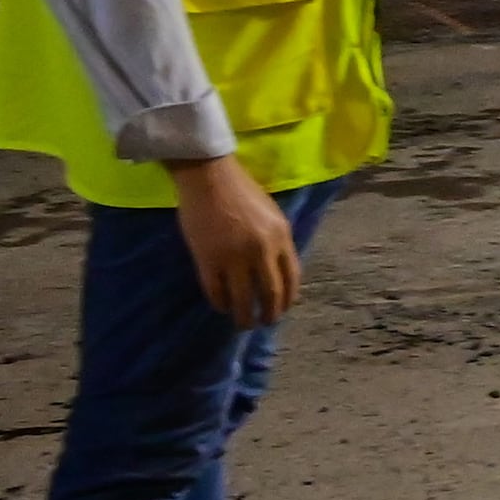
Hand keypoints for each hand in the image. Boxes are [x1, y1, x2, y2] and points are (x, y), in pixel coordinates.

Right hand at [167, 156, 301, 327]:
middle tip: (264, 323)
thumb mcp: (271, 214)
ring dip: (244, 316)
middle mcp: (261, 250)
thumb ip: (276, 241)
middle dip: (270, 313)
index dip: (289, 299)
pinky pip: (216, 292)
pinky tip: (222, 307)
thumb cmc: (241, 191)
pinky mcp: (207, 260)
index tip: (284, 309)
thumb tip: (277, 270)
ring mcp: (234, 257)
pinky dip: (221, 304)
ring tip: (243, 323)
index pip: (292, 278)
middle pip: (271, 294)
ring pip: (243, 299)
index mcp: (281, 237)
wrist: (209, 176)